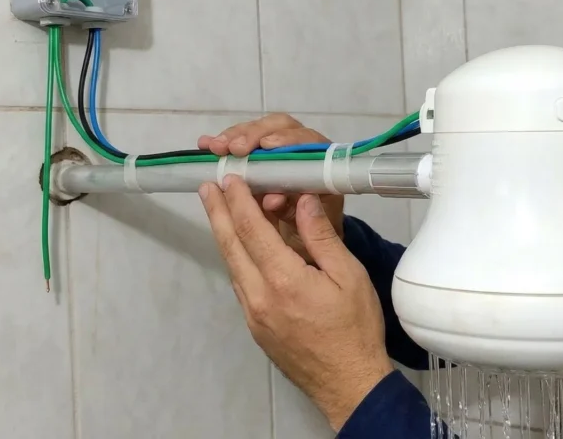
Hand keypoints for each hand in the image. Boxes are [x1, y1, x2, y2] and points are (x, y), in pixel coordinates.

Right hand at [198, 114, 345, 263]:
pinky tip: (205, 145)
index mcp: (322, 165)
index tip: (266, 146)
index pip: (308, 141)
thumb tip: (272, 198)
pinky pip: (244, 143)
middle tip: (232, 148)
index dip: (287, 140)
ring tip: (213, 147)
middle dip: (253, 134)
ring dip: (235, 136)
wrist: (313, 241)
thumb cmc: (315, 234)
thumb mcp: (311, 230)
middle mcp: (304, 150)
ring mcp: (281, 150)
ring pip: (259, 131)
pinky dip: (224, 143)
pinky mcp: (261, 156)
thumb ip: (294, 212)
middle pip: (280, 127)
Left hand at [200, 175, 393, 430]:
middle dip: (218, 213)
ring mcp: (253, 314)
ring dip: (224, 235)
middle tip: (206, 186)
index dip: (239, 201)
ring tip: (218, 210)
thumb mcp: (349, 276)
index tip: (229, 179)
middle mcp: (259, 296)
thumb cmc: (356, 328)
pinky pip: (240, 284)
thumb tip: (302, 201)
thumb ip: (321, 237)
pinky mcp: (255, 327)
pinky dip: (236, 258)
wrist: (348, 383)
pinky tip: (240, 248)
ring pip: (233, 265)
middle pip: (232, 246)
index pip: (253, 230)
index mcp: (284, 279)